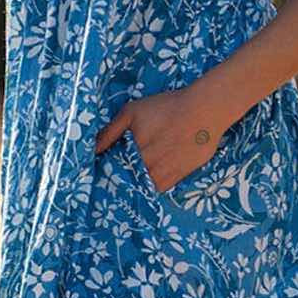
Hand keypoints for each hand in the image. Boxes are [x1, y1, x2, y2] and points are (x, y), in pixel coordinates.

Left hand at [95, 84, 233, 192]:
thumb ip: (110, 132)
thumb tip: (93, 150)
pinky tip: (146, 181)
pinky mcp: (176, 177)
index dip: (104, 171)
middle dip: (116, 179)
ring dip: (133, 185)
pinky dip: (149, 188)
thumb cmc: (166, 108)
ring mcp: (162, 173)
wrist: (203, 111)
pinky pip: (156, 190)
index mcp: (131, 150)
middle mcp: (145, 165)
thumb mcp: (132, 112)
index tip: (98, 171)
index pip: (110, 169)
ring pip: (140, 187)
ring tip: (129, 180)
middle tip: (110, 177)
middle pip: (124, 180)